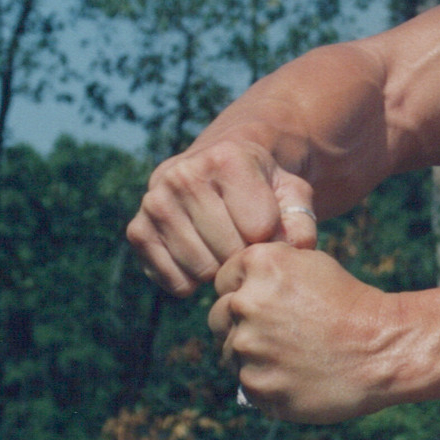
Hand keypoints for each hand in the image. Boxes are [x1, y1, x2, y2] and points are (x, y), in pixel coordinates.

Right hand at [128, 138, 318, 294]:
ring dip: (220, 271)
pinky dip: (193, 282)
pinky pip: (173, 280)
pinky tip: (202, 258)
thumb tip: (296, 249)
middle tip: (247, 243)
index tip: (269, 226)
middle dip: (245, 256)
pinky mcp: (137, 230)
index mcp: (226, 158)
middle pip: (228, 251)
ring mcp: (154, 202)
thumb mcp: (292, 194)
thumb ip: (301, 221)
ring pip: (201, 269)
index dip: (271, 238)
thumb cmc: (263, 187)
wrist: (220, 171)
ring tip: (226, 249)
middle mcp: (182, 174)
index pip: (258, 228)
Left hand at [208, 244, 396, 422]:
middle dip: (242, 326)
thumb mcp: (310, 263)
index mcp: (256, 265)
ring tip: (293, 358)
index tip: (271, 307)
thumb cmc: (351, 303)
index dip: (245, 293)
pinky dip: (268, 384)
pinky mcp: (257, 386)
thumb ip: (265, 268)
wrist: (384, 347)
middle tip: (280, 336)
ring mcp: (248, 348)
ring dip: (253, 357)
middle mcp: (244, 304)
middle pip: (218, 318)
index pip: (222, 282)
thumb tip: (235, 283)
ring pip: (230, 354)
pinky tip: (298, 377)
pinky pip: (247, 385)